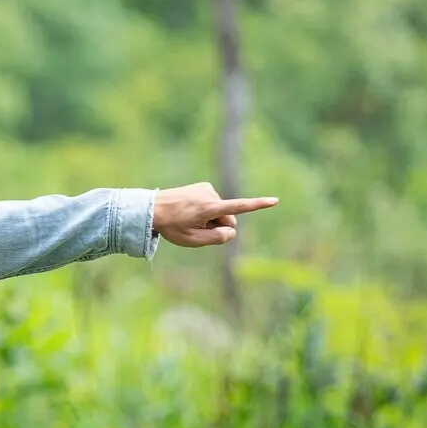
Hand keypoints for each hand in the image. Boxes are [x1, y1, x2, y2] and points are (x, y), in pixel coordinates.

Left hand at [152, 182, 278, 246]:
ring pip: (220, 211)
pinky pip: (213, 203)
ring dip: (210, 218)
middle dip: (219, 226)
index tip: (275, 200)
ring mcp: (206, 189)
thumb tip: (232, 231)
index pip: (238, 207)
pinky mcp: (203, 187)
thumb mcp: (192, 241)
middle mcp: (210, 195)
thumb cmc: (171, 227)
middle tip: (196, 229)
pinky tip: (190, 211)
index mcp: (208, 209)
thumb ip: (216, 239)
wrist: (152, 208)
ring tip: (189, 218)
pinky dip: (206, 210)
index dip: (257, 205)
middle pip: (228, 217)